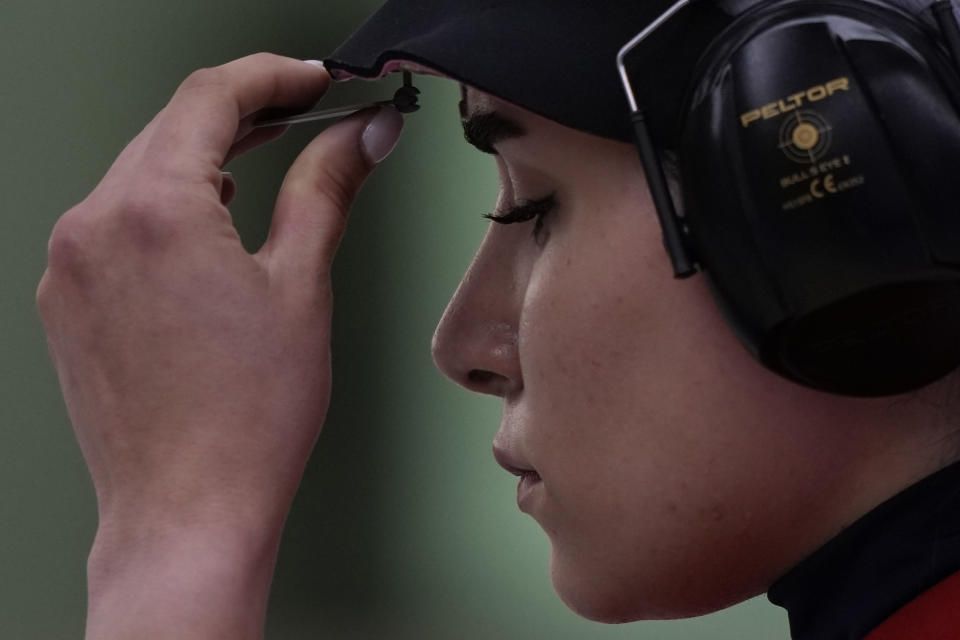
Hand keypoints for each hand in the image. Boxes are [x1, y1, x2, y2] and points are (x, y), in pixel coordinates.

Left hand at [36, 53, 402, 638]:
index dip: (271, 76)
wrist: (187, 510)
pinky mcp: (65, 301)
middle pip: (170, 129)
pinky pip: (114, 222)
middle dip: (241, 113)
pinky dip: (163, 206)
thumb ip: (327, 191)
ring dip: (201, 158)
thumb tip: (361, 137)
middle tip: (302, 113)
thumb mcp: (301, 286)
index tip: (312, 80)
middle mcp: (93, 226)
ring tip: (261, 162)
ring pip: (138, 173)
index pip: (211, 98)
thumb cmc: (246, 419)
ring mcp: (69, 265)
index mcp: (154, 210)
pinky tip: (206, 224)